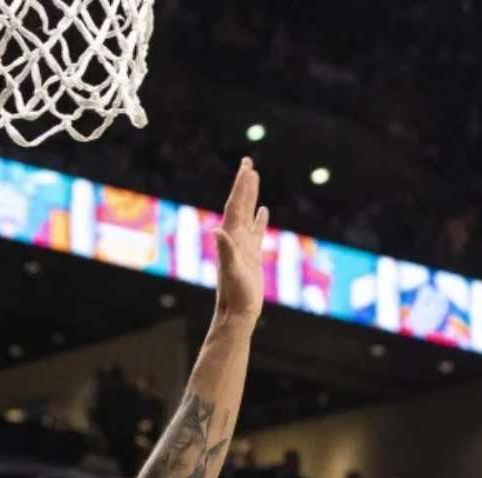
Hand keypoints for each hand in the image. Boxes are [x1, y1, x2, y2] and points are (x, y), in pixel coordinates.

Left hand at [214, 157, 269, 322]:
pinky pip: (257, 231)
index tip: (247, 166)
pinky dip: (260, 219)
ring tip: (254, 177)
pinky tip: (263, 211)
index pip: (236, 205)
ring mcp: (243, 246)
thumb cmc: (236, 294)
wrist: (237, 312)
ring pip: (248, 214)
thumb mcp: (233, 272)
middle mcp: (234, 237)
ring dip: (251, 196)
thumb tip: (218, 232)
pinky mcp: (252, 256)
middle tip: (248, 161)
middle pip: (240, 204)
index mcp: (231, 236)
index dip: (241, 185)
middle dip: (244, 183)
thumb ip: (226, 251)